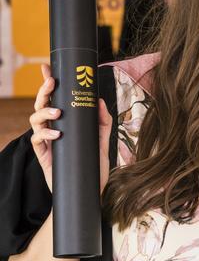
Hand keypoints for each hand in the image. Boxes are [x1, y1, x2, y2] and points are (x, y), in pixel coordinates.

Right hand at [30, 63, 112, 193]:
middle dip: (44, 91)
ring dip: (44, 112)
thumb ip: (102, 122)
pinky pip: (37, 140)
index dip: (48, 84)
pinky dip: (46, 134)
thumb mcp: (101, 142)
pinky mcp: (43, 155)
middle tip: (52, 83)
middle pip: (41, 105)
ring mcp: (46, 142)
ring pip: (35, 120)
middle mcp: (52, 129)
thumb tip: (100, 101)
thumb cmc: (92, 167)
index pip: (53, 99)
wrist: (88, 192)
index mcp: (63, 123)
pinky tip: (57, 134)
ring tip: (57, 113)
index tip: (47, 68)